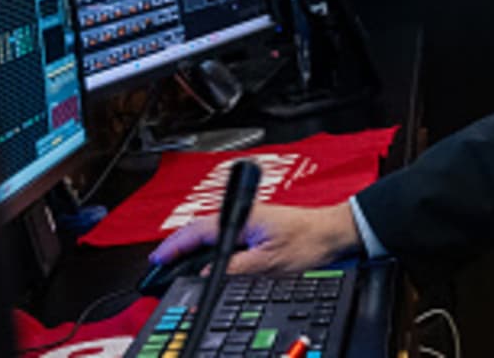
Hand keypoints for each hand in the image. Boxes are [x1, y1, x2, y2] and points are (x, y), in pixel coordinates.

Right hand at [148, 202, 360, 274]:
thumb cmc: (310, 242)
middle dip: (178, 247)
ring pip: (212, 234)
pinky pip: (225, 238)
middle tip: (160, 265)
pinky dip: (211, 249)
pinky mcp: (259, 230)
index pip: (197, 231)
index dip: (174, 246)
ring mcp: (251, 222)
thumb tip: (208, 276)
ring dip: (194, 249)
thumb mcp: (270, 264)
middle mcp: (244, 217)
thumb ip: (236, 269)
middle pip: (200, 231)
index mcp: (241, 219)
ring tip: (177, 265)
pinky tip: (208, 261)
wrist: (335, 233)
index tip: (157, 258)